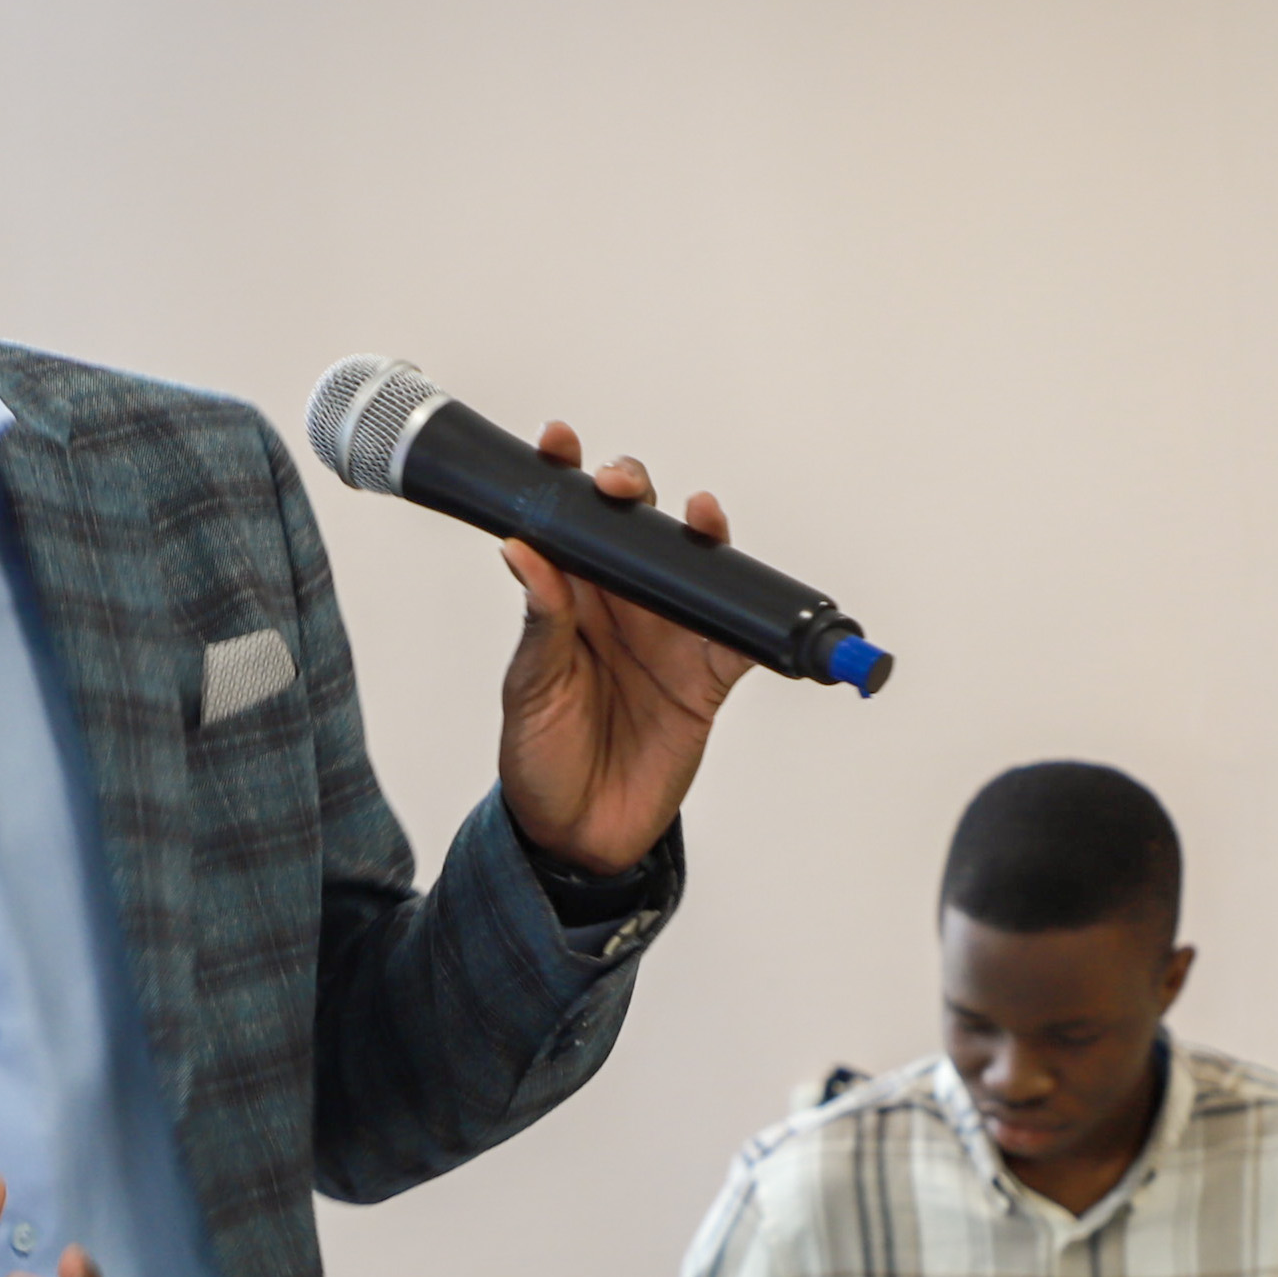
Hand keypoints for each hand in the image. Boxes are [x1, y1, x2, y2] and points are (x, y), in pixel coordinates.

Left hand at [494, 422, 754, 876]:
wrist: (577, 834)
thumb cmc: (539, 758)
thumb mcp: (530, 689)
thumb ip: (541, 622)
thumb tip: (522, 550)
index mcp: (569, 598)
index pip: (567, 524)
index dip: (564, 477)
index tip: (558, 442)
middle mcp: (621, 605)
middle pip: (636, 527)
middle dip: (631, 491)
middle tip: (618, 486)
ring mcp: (668, 635)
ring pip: (693, 565)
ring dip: (700, 534)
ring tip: (698, 516)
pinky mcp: (708, 675)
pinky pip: (741, 635)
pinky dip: (755, 615)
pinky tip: (751, 593)